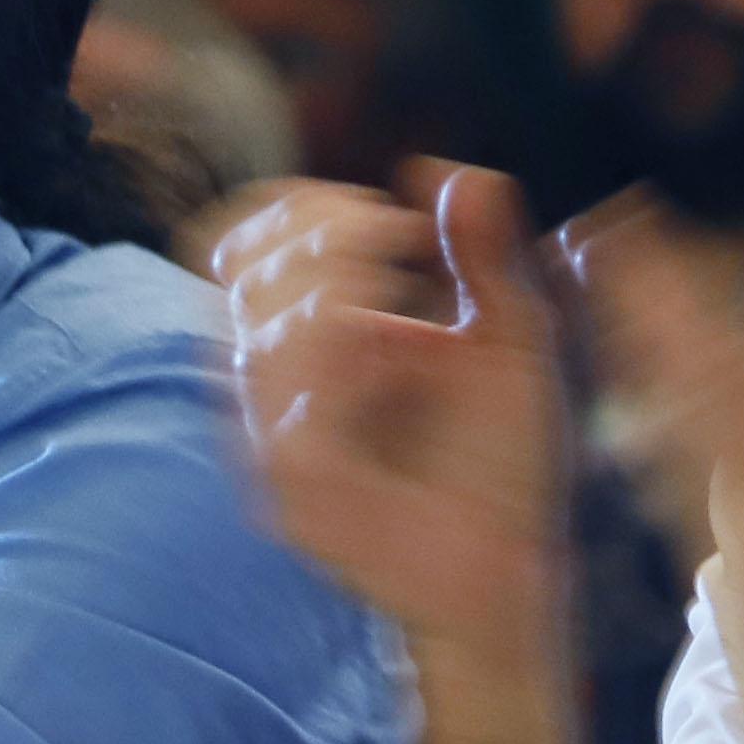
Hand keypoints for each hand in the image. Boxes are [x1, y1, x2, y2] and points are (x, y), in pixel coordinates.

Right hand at [230, 168, 577, 688]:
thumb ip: (483, 253)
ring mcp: (272, 437)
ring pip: (254, 321)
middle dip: (318, 229)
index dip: (298, 207)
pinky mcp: (290, 486)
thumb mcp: (509, 337)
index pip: (240, 245)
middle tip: (398, 239)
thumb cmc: (502, 464)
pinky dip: (338, 349)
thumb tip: (445, 169)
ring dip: (334, 277)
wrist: (512, 574)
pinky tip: (394, 346)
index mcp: (303, 344)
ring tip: (405, 290)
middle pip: (231, 264)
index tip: (388, 214)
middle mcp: (272, 386)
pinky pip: (284, 397)